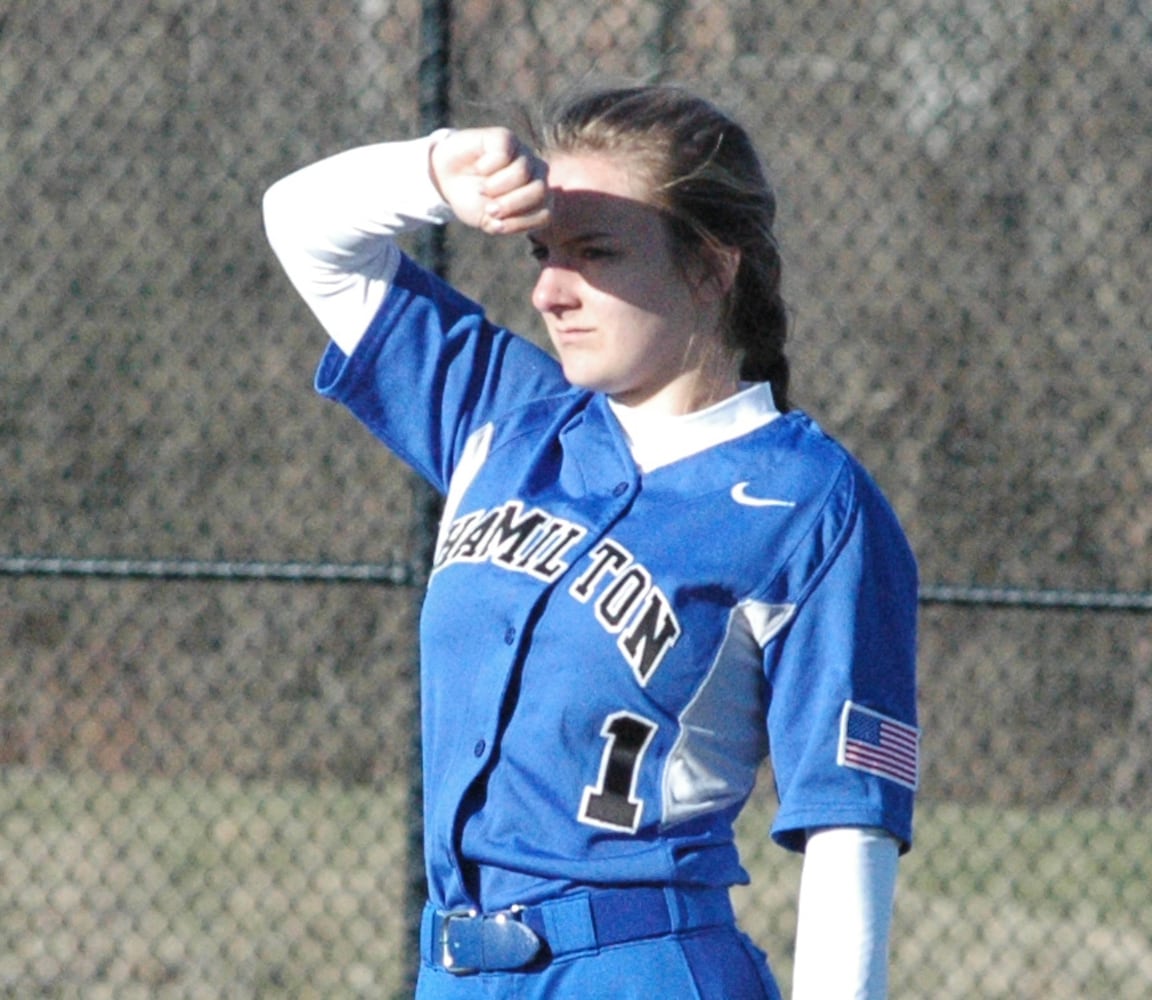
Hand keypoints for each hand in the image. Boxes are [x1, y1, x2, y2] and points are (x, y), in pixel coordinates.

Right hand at [429, 128, 549, 233]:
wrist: (446, 177)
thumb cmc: (472, 199)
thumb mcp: (486, 220)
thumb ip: (501, 225)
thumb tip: (501, 223)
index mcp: (537, 197)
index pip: (545, 213)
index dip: (520, 222)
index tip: (495, 224)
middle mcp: (536, 173)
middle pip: (539, 191)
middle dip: (511, 204)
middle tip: (489, 209)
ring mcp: (522, 153)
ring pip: (522, 172)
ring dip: (497, 187)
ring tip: (482, 190)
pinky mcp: (506, 137)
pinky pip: (504, 154)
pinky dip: (487, 167)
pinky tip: (479, 169)